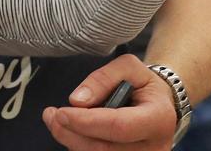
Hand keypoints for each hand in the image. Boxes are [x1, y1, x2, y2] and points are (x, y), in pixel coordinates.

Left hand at [42, 54, 176, 149]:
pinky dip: (79, 145)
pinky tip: (70, 131)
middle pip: (104, 149)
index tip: (61, 112)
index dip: (87, 122)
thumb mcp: (129, 68)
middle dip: (71, 133)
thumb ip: (102, 78)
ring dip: (70, 140)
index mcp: (158, 119)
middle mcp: (155, 147)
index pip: (119, 127)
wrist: (160, 105)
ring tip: (55, 120)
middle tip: (50, 115)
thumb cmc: (144, 85)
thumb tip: (77, 101)